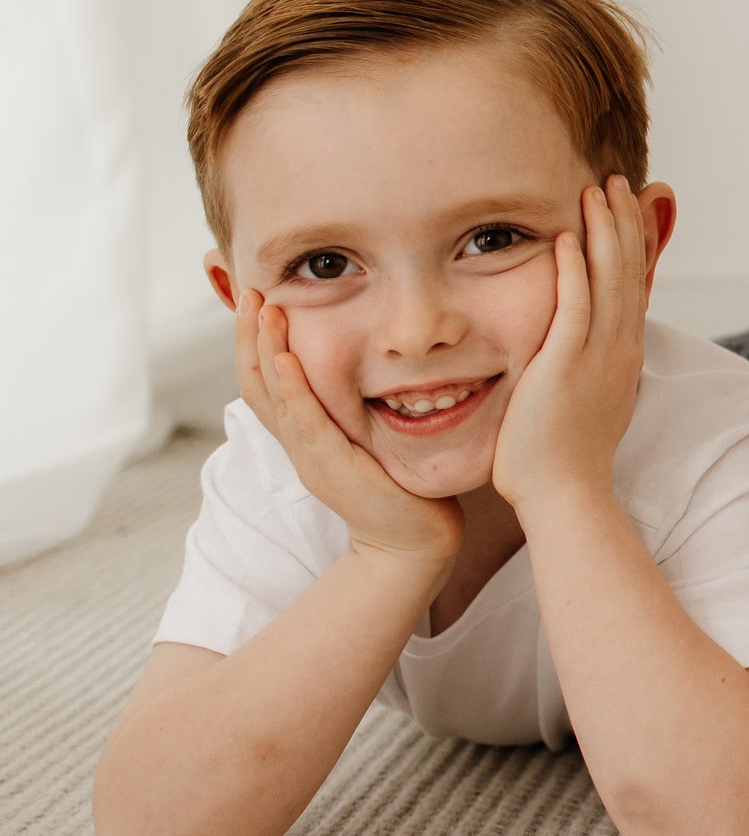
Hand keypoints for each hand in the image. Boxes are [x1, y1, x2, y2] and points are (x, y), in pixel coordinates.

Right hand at [235, 289, 461, 564]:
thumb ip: (361, 406)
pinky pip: (304, 422)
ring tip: (260, 309)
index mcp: (304, 436)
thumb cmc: (403, 487)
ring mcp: (310, 457)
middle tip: (248, 291)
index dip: (254, 342)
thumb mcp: (372, 438)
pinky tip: (286, 357)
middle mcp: (298, 444)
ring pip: (272, 397)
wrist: (414, 544)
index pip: (266, 382)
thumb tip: (374, 364)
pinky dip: (292, 388)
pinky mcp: (332, 467)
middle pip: (256, 383)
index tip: (256, 300)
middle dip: (247, 336)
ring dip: (263, 349)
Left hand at [493, 177, 648, 511]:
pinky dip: (575, 269)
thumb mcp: (588, 403)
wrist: (565, 496)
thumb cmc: (564, 460)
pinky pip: (574, 307)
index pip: (633, 286)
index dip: (633, 243)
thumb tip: (588, 353)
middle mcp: (619, 349)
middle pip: (629, 273)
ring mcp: (596, 356)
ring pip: (609, 281)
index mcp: (624, 356)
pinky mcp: (566, 366)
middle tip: (617, 183)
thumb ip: (588, 369)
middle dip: (624, 224)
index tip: (627, 208)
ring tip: (598, 191)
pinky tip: (569, 236)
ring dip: (605, 232)